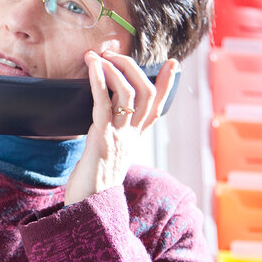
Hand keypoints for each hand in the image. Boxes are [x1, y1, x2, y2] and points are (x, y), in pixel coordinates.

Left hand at [63, 50, 178, 205]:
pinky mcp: (102, 138)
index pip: (157, 108)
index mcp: (135, 139)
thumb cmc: (92, 182)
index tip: (172, 64)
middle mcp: (131, 136)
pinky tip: (93, 65)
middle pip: (146, 94)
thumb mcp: (108, 156)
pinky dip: (99, 80)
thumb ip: (111, 136)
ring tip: (100, 55)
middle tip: (114, 53)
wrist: (88, 208)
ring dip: (114, 68)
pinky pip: (103, 103)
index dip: (166, 86)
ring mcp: (119, 136)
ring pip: (128, 93)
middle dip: (132, 67)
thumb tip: (104, 118)